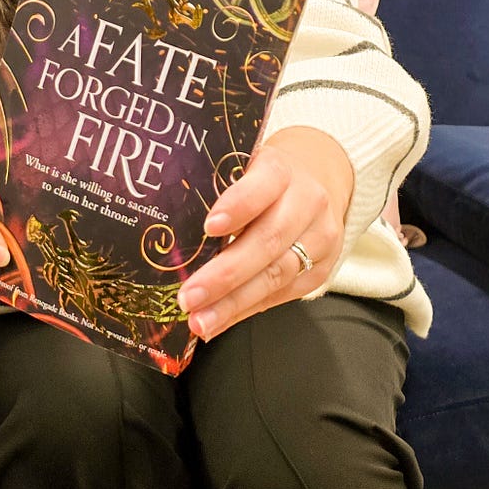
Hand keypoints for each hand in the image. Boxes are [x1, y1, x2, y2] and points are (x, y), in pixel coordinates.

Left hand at [175, 126, 353, 342]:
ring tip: (200, 320)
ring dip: (233, 302)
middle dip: (225, 274)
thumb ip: (215, 193)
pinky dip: (245, 310)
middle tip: (189, 296)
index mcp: (281, 168)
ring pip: (276, 274)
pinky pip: (281, 294)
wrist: (317, 184)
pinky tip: (218, 320)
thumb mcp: (243, 171)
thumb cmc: (262, 181)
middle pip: (268, 240)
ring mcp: (319, 238)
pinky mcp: (320, 269)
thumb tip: (167, 237)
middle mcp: (307, 201)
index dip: (239, 204)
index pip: (265, 183)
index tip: (209, 227)